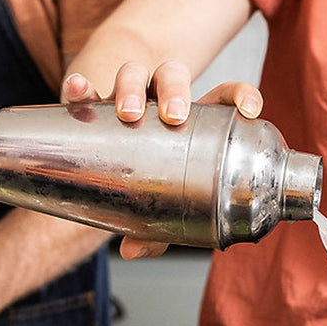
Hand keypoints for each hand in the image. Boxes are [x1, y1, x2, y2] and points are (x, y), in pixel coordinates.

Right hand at [61, 62, 263, 258]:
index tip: (249, 111)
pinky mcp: (95, 102)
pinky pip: (87, 90)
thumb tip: (132, 251)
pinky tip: (76, 91)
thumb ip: (156, 229)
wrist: (112, 161)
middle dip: (176, 91)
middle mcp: (162, 99)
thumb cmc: (151, 182)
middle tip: (173, 116)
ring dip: (132, 87)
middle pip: (174, 77)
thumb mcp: (161, 204)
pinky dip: (80, 88)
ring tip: (128, 112)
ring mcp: (128, 97)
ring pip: (134, 74)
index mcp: (194, 118)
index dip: (241, 95)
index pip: (224, 95)